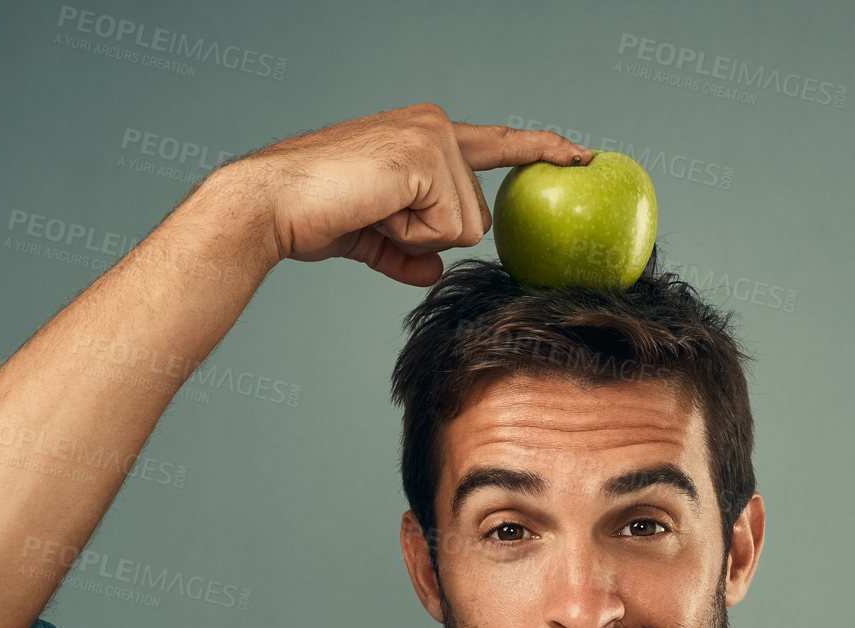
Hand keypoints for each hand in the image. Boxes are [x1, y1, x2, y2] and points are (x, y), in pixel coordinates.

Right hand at [233, 103, 590, 285]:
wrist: (273, 204)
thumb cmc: (314, 214)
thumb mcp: (373, 236)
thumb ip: (409, 252)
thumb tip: (434, 273)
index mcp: (425, 134)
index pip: (497, 145)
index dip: (540, 150)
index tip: (581, 156)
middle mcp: (435, 126)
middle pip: (477, 215)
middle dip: (430, 234)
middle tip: (376, 214)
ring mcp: (432, 137)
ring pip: (465, 226)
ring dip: (417, 236)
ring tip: (372, 210)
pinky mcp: (425, 158)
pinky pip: (446, 229)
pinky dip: (409, 236)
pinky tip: (374, 209)